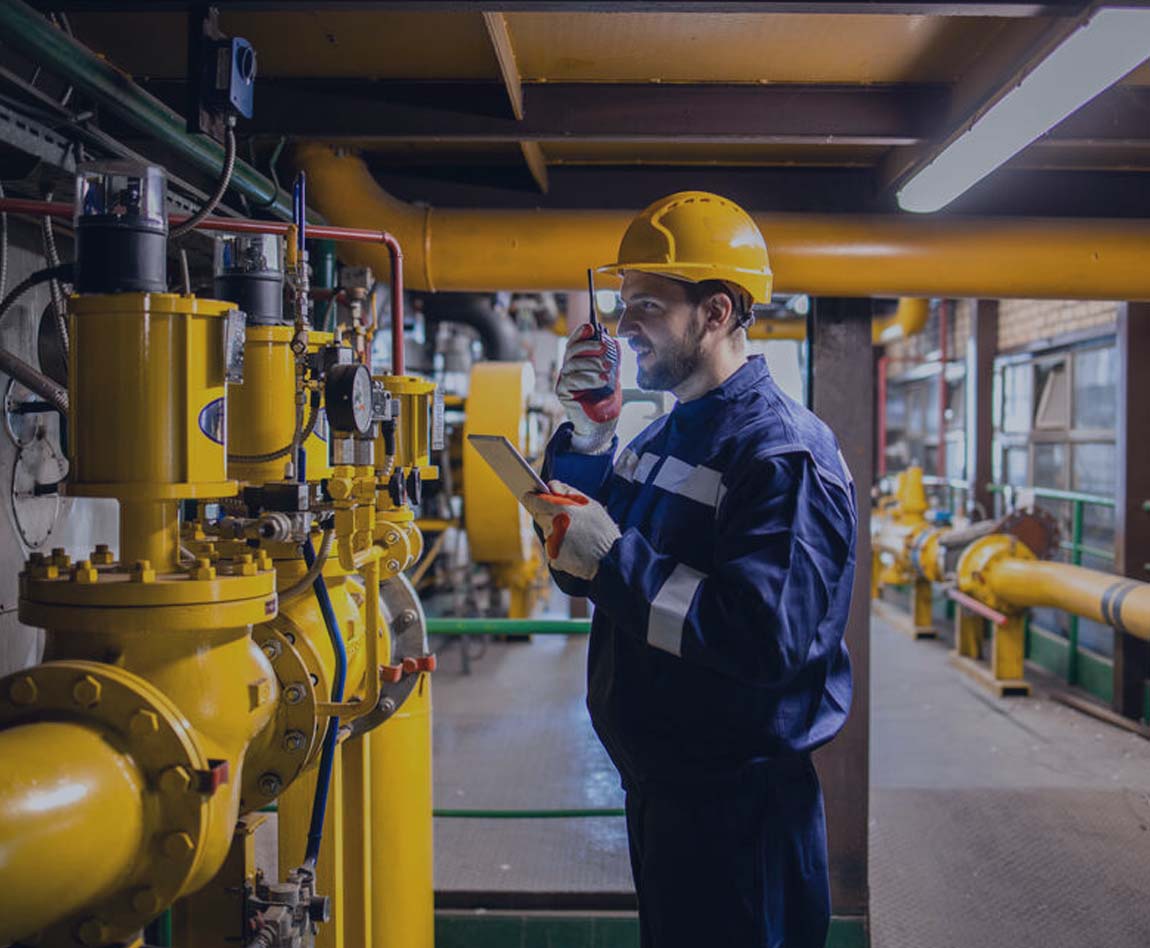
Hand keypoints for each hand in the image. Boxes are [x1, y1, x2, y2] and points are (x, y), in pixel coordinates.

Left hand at [522, 480, 620, 579]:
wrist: (612, 559)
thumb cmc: (602, 529)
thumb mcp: (590, 504)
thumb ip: (569, 492)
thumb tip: (550, 486)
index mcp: (562, 511)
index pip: (536, 501)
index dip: (531, 497)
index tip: (528, 494)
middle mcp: (554, 527)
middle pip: (539, 516)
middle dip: (547, 514)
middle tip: (562, 516)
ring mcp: (553, 544)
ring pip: (547, 533)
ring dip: (555, 532)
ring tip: (575, 535)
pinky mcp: (554, 559)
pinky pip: (551, 549)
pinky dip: (559, 548)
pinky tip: (574, 548)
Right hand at [557, 323, 620, 453]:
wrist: (602, 423)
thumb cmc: (606, 400)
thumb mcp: (613, 375)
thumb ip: (612, 359)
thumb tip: (614, 341)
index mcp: (579, 363)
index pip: (575, 343)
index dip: (580, 334)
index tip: (590, 327)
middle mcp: (569, 370)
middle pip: (571, 351)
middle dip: (587, 346)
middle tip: (603, 347)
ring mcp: (564, 381)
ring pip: (572, 364)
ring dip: (590, 364)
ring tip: (607, 369)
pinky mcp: (563, 393)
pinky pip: (571, 380)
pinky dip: (588, 378)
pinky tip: (601, 380)